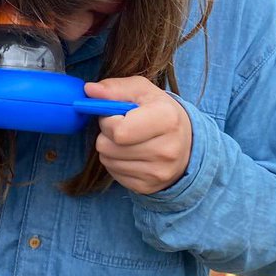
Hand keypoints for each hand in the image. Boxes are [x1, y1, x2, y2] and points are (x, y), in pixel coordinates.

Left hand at [85, 76, 192, 194]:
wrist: (186, 143)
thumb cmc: (159, 112)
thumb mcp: (141, 91)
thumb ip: (114, 88)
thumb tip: (89, 90)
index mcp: (167, 120)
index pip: (119, 131)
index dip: (109, 121)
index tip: (117, 115)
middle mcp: (167, 150)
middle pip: (108, 146)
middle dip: (107, 134)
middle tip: (123, 128)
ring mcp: (158, 172)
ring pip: (107, 160)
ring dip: (109, 148)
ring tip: (127, 141)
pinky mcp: (148, 187)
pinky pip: (113, 173)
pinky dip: (116, 162)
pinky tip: (131, 155)